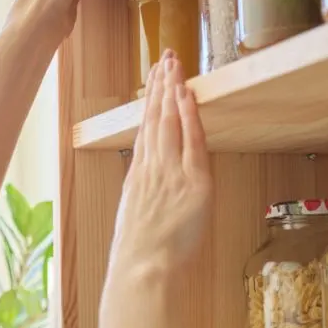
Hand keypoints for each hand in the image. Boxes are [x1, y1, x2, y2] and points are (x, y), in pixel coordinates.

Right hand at [110, 50, 212, 272]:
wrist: (142, 270)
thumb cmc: (139, 255)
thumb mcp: (134, 217)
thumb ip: (144, 193)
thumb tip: (150, 183)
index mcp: (139, 175)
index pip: (146, 127)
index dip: (151, 100)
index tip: (153, 79)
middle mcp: (152, 168)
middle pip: (156, 117)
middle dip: (160, 85)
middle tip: (165, 57)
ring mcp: (171, 173)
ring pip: (170, 122)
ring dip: (172, 90)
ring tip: (174, 64)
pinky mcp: (193, 183)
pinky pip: (192, 142)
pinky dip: (189, 117)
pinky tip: (187, 95)